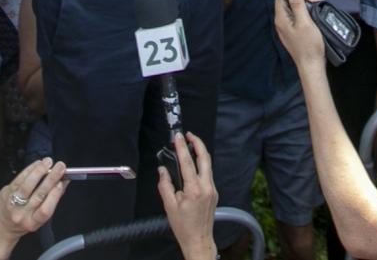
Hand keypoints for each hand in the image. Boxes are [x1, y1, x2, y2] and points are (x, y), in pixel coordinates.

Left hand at [0, 158, 68, 257]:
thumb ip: (52, 200)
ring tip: (49, 161)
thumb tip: (65, 181)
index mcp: (33, 223)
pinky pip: (19, 178)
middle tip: (60, 166)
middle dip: (51, 178)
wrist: (2, 227)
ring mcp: (12, 204)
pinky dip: (30, 169)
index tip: (61, 182)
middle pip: (38, 194)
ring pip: (27, 185)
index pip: (45, 210)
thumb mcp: (39, 217)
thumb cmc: (24, 221)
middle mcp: (22, 214)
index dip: (54, 195)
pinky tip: (37, 163)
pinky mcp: (5, 193)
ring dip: (39, 171)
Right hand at [158, 132, 217, 259]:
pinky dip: (202, 165)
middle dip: (197, 143)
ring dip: (200, 153)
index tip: (178, 136)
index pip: (187, 162)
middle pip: (205, 158)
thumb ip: (165, 185)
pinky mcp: (214, 193)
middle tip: (188, 135)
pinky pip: (208, 174)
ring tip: (190, 146)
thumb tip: (162, 170)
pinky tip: (194, 165)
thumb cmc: (183, 226)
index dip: (182, 147)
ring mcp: (212, 190)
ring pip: (208, 165)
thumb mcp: (169, 206)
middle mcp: (206, 187)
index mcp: (194, 190)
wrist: (198, 240)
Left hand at [274, 0, 327, 74]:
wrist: (312, 65)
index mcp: (281, 19)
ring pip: (295, 11)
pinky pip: (298, 20)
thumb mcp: (305, 21)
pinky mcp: (294, 33)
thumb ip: (298, 4)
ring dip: (305, 9)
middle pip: (288, 3)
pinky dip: (306, 17)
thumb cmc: (308, 47)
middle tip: (312, 5)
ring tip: (315, 14)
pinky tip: (314, 21)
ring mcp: (287, 29)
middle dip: (301, 1)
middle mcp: (282, 23)